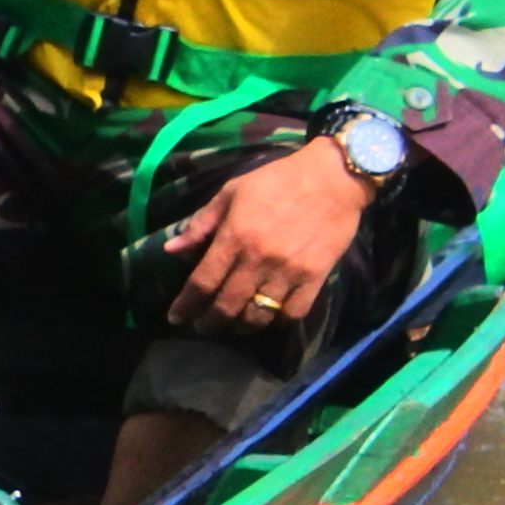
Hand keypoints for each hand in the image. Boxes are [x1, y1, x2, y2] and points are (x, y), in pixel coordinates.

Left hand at [157, 141, 377, 334]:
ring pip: (258, 316)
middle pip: (227, 306)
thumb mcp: (231, 192)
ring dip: (240, 327)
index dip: (186, 306)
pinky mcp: (315, 278)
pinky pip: (293, 313)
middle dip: (209, 323)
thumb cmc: (277, 181)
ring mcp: (289, 271)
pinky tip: (268, 318)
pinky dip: (277, 322)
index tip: (176, 318)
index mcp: (234, 237)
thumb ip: (201, 223)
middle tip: (203, 326)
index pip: (202, 283)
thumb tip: (171, 250)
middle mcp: (259, 260)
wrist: (333, 177)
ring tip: (232, 326)